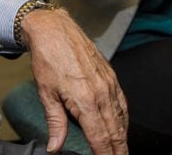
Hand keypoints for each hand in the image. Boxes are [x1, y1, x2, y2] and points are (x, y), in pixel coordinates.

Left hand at [21, 8, 127, 154]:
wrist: (55, 29)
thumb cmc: (49, 57)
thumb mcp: (46, 94)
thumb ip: (55, 123)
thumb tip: (55, 146)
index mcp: (86, 100)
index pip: (101, 137)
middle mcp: (102, 92)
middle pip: (116, 131)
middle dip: (119, 150)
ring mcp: (109, 83)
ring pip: (122, 117)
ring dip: (124, 137)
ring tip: (122, 151)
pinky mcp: (111, 75)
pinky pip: (122, 102)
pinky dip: (124, 118)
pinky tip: (123, 126)